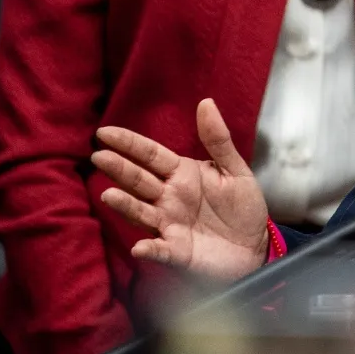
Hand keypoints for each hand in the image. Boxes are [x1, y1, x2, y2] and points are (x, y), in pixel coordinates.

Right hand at [93, 98, 270, 281]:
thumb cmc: (242, 205)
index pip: (149, 155)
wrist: (254, 244)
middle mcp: (169, 197)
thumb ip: (218, 140)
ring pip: (141, 212)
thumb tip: (206, 102)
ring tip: (108, 195)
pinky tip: (141, 247)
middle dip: (119, 169)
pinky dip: (150, 249)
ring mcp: (170, 224)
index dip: (128, 143)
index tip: (104, 133)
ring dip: (125, 205)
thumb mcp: (235, 169)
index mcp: (181, 173)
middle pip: (139, 180)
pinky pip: (160, 249)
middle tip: (99, 157)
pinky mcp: (177, 251)